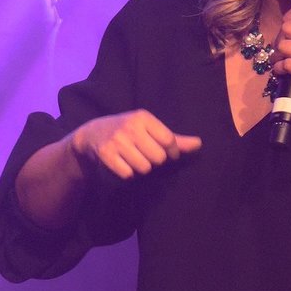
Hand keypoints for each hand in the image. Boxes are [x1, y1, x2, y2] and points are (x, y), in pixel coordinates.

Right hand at [68, 110, 201, 180]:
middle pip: (158, 158)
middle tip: (143, 154)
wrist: (92, 134)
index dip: (171, 153)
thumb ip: (174, 139)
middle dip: (153, 161)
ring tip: (131, 158)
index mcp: (143, 117)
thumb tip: (199, 144)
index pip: (169, 141)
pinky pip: (128, 174)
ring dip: (140, 168)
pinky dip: (127, 173)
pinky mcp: (106, 153)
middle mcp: (130, 126)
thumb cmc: (129, 132)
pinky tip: (121, 163)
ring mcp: (116, 140)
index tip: (165, 153)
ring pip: (144, 168)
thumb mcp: (149, 130)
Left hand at [271, 3, 290, 109]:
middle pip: (287, 27)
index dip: (289, 18)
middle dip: (282, 38)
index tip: (290, 30)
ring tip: (282, 60)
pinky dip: (280, 69)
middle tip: (284, 48)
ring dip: (279, 55)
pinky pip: (284, 64)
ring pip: (283, 45)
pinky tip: (283, 71)